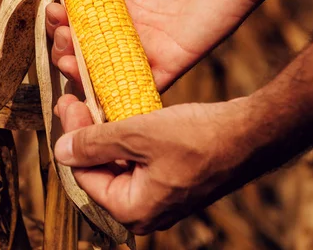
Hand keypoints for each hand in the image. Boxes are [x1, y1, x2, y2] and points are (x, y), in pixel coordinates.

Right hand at [42, 0, 263, 89]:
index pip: (77, 15)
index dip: (60, 18)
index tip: (55, 11)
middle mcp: (127, 25)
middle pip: (85, 46)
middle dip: (65, 45)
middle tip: (64, 35)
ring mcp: (145, 47)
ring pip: (103, 70)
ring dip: (80, 70)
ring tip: (69, 59)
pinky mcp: (166, 65)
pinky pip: (135, 88)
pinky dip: (113, 93)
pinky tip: (93, 87)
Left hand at [53, 94, 255, 233]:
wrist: (251, 134)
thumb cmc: (200, 138)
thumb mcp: (139, 134)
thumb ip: (95, 143)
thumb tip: (60, 150)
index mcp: (134, 210)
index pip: (85, 176)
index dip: (73, 138)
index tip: (68, 103)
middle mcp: (146, 211)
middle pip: (101, 171)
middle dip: (87, 135)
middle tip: (76, 100)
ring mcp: (161, 197)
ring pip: (120, 165)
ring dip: (106, 135)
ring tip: (95, 104)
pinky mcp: (173, 181)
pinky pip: (140, 163)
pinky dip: (128, 140)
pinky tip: (122, 115)